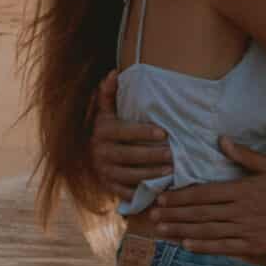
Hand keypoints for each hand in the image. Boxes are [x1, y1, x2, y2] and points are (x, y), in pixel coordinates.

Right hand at [88, 69, 172, 201]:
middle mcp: (100, 152)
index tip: (164, 134)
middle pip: (129, 155)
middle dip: (152, 156)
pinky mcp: (110, 188)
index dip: (143, 133)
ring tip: (171, 171)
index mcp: (103, 131)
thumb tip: (113, 72)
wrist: (93, 156)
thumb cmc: (109, 129)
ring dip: (152, 174)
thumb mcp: (107, 112)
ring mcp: (104, 172)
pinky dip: (143, 192)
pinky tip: (161, 189)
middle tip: (173, 155)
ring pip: (130, 175)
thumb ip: (110, 94)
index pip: (124, 132)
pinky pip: (127, 192)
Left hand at [150, 142, 265, 258]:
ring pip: (207, 230)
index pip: (204, 193)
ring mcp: (246, 229)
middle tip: (152, 215)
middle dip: (174, 214)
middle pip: (200, 213)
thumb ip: (244, 155)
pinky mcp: (253, 245)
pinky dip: (204, 246)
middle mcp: (241, 210)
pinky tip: (187, 245)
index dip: (181, 196)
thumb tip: (221, 140)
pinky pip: (223, 246)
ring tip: (162, 230)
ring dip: (182, 230)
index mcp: (242, 189)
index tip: (162, 198)